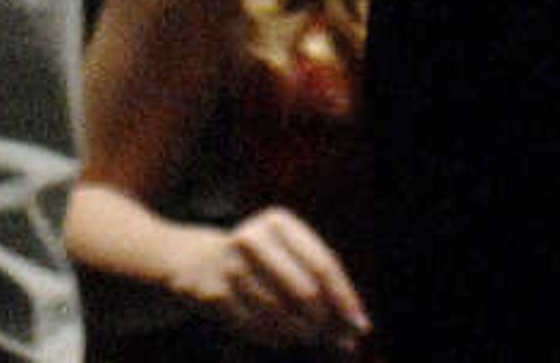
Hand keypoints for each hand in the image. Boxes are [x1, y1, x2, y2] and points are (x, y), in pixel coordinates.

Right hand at [166, 205, 374, 350]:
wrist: (199, 261)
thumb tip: (355, 334)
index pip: (323, 265)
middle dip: (323, 320)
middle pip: (306, 291)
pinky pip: (258, 328)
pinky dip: (276, 337)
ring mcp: (230, 266)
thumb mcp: (292, 260)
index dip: (345, 298)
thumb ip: (325, 291)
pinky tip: (281, 335)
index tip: (360, 325)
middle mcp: (252, 237)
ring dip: (301, 332)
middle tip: (330, 335)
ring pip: (282, 314)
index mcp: (278, 222)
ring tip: (305, 333)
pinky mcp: (215, 294)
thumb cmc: (263, 263)